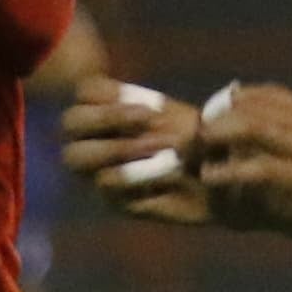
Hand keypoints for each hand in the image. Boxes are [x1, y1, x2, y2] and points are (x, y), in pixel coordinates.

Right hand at [59, 77, 206, 224]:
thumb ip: (159, 111)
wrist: (221, 183)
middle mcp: (95, 138)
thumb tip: (150, 116)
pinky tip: (167, 174)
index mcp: (111, 109)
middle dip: (107, 118)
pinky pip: (106, 184)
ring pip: (76, 157)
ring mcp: (99, 170)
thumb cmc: (202, 142)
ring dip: (118, 147)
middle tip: (146, 120)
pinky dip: (138, 174)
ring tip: (157, 147)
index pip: (86, 92)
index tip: (151, 107)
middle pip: (70, 122)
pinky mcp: (110, 199)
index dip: (111, 95)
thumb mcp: (187, 119)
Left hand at [196, 82, 291, 235]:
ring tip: (193, 158)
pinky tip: (214, 184)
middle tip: (194, 140)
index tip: (219, 116)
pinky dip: (233, 175)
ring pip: (249, 129)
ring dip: (215, 143)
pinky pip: (263, 170)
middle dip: (216, 120)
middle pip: (252, 105)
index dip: (238, 104)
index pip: (273, 96)